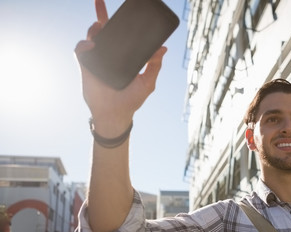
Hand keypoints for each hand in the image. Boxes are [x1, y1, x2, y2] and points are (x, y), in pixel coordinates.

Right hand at [74, 0, 166, 135]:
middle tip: (100, 1)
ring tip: (99, 27)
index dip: (121, 22)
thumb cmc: (132, 99)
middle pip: (104, 30)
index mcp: (124, 56)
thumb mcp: (147, 82)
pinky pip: (81, 51)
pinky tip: (91, 45)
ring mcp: (97, 59)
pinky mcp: (86, 67)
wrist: (115, 114)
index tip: (127, 11)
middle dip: (101, 14)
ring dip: (94, 29)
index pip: (122, 35)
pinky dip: (83, 45)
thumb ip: (154, 65)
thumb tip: (163, 48)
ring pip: (92, 36)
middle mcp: (110, 55)